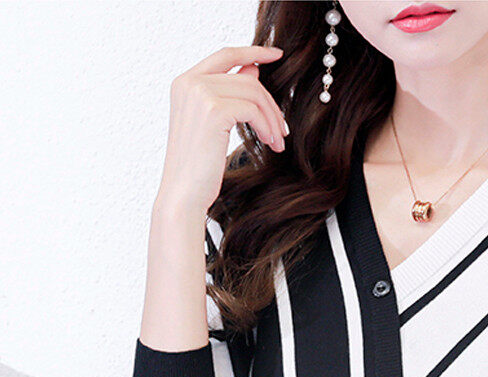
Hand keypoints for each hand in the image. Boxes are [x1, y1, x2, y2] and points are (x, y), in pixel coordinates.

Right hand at [157, 44, 287, 214]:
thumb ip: (230, 94)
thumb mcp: (216, 125)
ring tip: (278, 141)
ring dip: (272, 119)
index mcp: (185, 82)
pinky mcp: (213, 109)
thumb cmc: (198, 166)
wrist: (183, 193)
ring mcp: (199, 93)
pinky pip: (253, 109)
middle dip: (270, 103)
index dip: (253, 51)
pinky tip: (270, 143)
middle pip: (247, 77)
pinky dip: (267, 126)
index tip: (276, 54)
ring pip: (254, 93)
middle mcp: (189, 82)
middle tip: (282, 129)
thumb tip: (253, 70)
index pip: (225, 54)